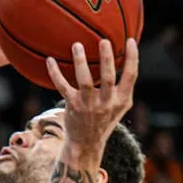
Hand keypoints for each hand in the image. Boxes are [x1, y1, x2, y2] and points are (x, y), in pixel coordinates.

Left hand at [46, 38, 138, 152]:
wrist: (86, 142)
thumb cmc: (104, 118)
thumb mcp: (120, 105)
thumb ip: (124, 86)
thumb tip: (129, 58)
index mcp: (122, 99)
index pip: (131, 76)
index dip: (133, 57)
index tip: (130, 40)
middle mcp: (106, 102)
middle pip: (108, 77)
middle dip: (107, 58)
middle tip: (104, 41)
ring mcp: (89, 105)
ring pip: (85, 80)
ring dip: (80, 61)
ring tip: (77, 45)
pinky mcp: (72, 106)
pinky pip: (62, 86)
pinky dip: (55, 73)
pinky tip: (49, 60)